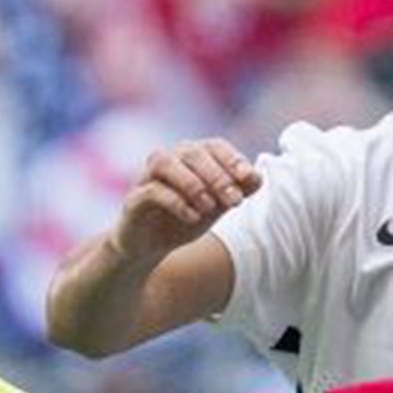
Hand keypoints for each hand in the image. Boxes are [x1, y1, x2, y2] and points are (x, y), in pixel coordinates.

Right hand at [110, 137, 260, 261]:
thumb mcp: (219, 206)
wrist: (153, 246)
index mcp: (192, 156)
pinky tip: (193, 218)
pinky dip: (176, 202)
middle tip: (234, 202)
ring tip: (210, 208)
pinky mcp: (135, 197)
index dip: (233, 159)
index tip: (247, 178)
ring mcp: (148, 176)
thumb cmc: (189, 217)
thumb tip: (257, 177)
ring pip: (167, 163)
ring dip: (193, 184)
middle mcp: (169, 158)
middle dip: (218, 176)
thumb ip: (239, 190)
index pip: (215, 146)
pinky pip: (153, 191)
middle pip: (194, 153)